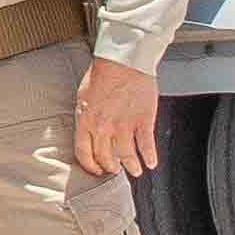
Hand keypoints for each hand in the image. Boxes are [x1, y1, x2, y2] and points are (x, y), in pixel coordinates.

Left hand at [76, 57, 160, 178]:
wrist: (122, 63)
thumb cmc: (102, 75)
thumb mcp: (83, 98)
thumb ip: (85, 117)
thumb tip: (87, 132)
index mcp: (85, 121)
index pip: (83, 153)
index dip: (90, 166)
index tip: (96, 170)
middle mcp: (102, 127)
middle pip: (105, 158)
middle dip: (110, 168)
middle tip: (115, 170)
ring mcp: (123, 126)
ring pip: (126, 156)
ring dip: (131, 167)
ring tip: (135, 171)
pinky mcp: (142, 121)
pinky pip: (146, 145)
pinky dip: (149, 157)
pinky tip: (151, 163)